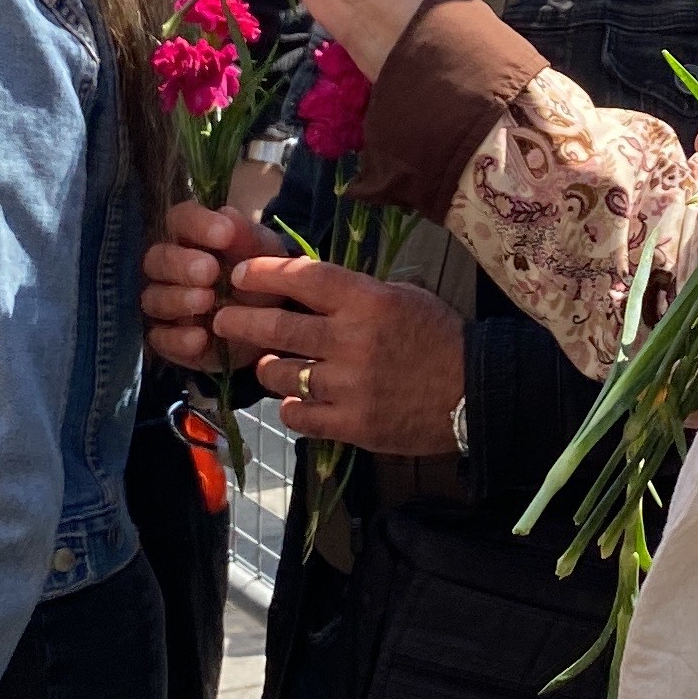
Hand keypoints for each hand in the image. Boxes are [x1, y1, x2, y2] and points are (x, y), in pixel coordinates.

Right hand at [141, 201, 289, 373]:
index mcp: (190, 236)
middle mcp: (168, 268)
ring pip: (152, 298)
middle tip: (210, 271)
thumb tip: (227, 215)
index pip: (180, 219)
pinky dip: (177, 339)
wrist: (269, 326)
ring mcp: (163, 303)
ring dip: (178, 299)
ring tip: (208, 301)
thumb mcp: (264, 255)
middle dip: (181, 264)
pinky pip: (158, 339)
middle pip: (156, 259)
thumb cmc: (260, 279)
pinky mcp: (166, 339)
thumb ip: (247, 237)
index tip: (224, 234)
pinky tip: (200, 338)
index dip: (197, 224)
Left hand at [220, 256, 465, 457]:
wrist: (475, 392)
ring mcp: (349, 385)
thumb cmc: (440, 337)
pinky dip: (290, 407)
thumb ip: (355, 295)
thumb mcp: (402, 298)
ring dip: (266, 369)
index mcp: (367, 301)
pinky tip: (295, 401)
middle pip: (276, 328)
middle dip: (239, 322)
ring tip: (267, 366)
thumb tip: (306, 289)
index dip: (263, 274)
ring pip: (279, 375)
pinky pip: (299, 416)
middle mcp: (352, 340)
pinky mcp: (352, 424)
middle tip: (222, 320)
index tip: (241, 275)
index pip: (301, 278)